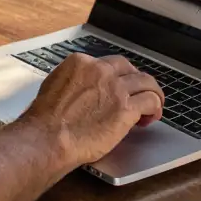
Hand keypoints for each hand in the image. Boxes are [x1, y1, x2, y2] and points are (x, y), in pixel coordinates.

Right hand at [19, 52, 163, 169]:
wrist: (48, 138)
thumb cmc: (45, 120)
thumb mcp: (55, 86)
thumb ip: (74, 82)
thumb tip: (84, 90)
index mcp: (81, 62)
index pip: (108, 63)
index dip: (116, 76)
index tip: (117, 87)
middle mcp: (100, 71)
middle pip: (128, 68)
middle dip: (135, 80)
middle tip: (137, 93)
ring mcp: (115, 88)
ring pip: (146, 82)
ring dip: (151, 92)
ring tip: (152, 105)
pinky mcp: (126, 108)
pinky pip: (151, 100)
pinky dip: (155, 107)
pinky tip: (151, 116)